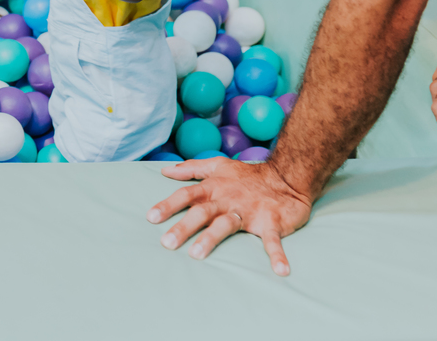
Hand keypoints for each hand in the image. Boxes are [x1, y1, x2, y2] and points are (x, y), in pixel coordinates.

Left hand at [147, 157, 312, 275]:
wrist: (286, 176)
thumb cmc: (247, 175)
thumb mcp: (218, 166)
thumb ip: (191, 168)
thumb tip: (165, 171)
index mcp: (214, 188)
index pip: (186, 195)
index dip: (168, 205)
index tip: (151, 218)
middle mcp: (228, 199)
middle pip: (202, 212)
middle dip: (184, 227)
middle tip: (167, 243)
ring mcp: (249, 211)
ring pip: (226, 224)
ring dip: (212, 239)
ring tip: (197, 255)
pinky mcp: (271, 222)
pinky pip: (273, 240)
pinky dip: (277, 254)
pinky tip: (280, 270)